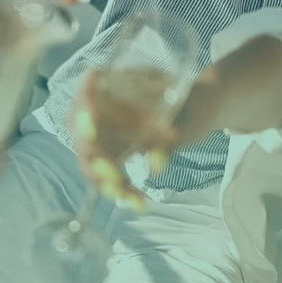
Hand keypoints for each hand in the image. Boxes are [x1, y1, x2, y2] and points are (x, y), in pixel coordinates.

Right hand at [70, 68, 221, 208]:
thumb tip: (156, 163)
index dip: (84, 111)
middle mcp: (102, 104)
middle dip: (94, 159)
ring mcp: (104, 129)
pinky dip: (120, 189)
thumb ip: (167, 133)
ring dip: (106, 182)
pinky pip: (106, 172)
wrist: (199, 108)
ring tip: (132, 199)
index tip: (92, 132)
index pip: (89, 89)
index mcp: (116, 80)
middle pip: (82, 131)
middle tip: (114, 179)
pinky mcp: (112, 150)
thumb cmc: (191, 101)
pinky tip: (138, 202)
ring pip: (92, 158)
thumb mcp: (182, 113)